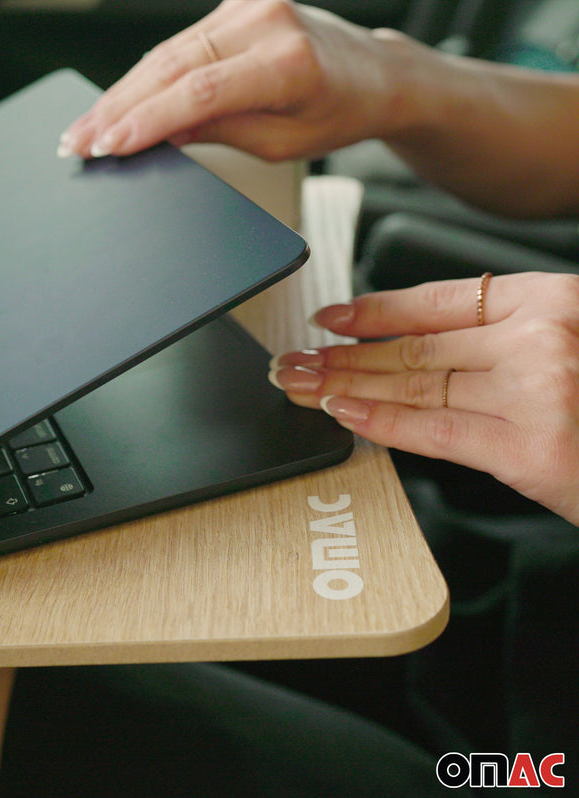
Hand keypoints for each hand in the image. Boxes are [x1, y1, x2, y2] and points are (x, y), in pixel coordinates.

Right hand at [57, 0, 411, 160]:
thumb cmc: (336, 113)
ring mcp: (247, 5)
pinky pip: (179, 43)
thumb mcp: (281, 142)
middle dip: (118, 109)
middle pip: (172, 67)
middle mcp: (264, 21)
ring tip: (86, 128)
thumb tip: (162, 133)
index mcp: (287, 63)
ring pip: (166, 53)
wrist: (370, 74)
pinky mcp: (236, 3)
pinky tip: (117, 99)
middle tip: (76, 142)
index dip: (149, 121)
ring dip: (121, 93)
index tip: (109, 146)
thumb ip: (220, 129)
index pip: (201, 92)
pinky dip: (145, 75)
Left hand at [269, 272, 578, 524]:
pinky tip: (341, 412)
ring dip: (346, 385)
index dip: (374, 312)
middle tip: (295, 360)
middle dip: (344, 356)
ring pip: (415, 386)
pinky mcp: (534, 449)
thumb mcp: (569, 341)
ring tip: (301, 385)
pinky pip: (436, 430)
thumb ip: (507, 342)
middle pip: (415, 348)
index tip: (331, 318)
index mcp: (550, 299)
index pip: (435, 304)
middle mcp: (541, 335)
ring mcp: (537, 390)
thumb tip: (419, 351)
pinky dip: (382, 422)